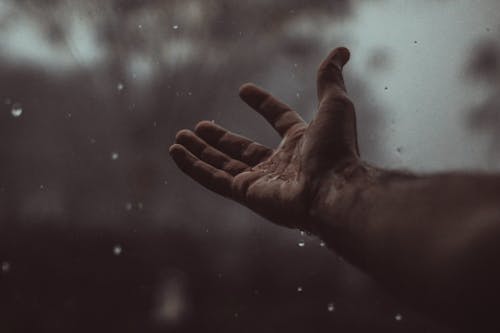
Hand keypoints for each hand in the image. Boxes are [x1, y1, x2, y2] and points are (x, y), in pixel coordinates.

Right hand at [169, 47, 363, 230]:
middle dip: (220, 138)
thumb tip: (341, 51)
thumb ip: (330, 80)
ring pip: (223, 164)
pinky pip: (213, 179)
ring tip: (180, 138)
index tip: (244, 90)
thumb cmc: (336, 149)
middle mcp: (280, 164)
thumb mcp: (334, 105)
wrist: (333, 189)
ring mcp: (261, 181)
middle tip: (200, 126)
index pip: (279, 119)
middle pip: (243, 148)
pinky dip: (193, 167)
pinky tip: (176, 153)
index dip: (263, 103)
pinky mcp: (245, 193)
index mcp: (301, 142)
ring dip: (201, 151)